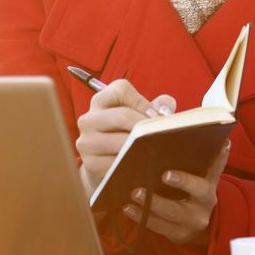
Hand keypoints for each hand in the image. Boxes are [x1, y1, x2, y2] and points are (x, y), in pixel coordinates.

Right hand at [75, 79, 174, 195]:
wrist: (104, 165)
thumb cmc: (124, 135)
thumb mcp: (137, 116)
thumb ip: (154, 107)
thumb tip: (167, 105)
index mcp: (100, 100)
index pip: (121, 89)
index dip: (143, 102)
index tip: (155, 116)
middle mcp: (89, 118)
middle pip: (123, 115)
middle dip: (147, 126)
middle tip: (162, 135)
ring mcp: (87, 141)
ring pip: (121, 141)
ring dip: (142, 146)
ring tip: (156, 149)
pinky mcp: (90, 163)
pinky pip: (118, 163)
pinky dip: (134, 163)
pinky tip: (143, 164)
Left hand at [122, 139, 230, 244]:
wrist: (196, 224)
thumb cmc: (193, 192)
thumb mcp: (202, 178)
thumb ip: (207, 161)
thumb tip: (219, 139)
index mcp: (209, 187)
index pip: (213, 173)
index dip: (214, 160)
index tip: (213, 147)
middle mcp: (204, 206)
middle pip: (196, 194)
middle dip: (181, 182)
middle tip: (164, 174)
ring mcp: (190, 222)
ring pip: (172, 213)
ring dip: (153, 202)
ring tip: (135, 192)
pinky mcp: (176, 234)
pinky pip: (158, 226)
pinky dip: (141, 217)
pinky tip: (128, 207)